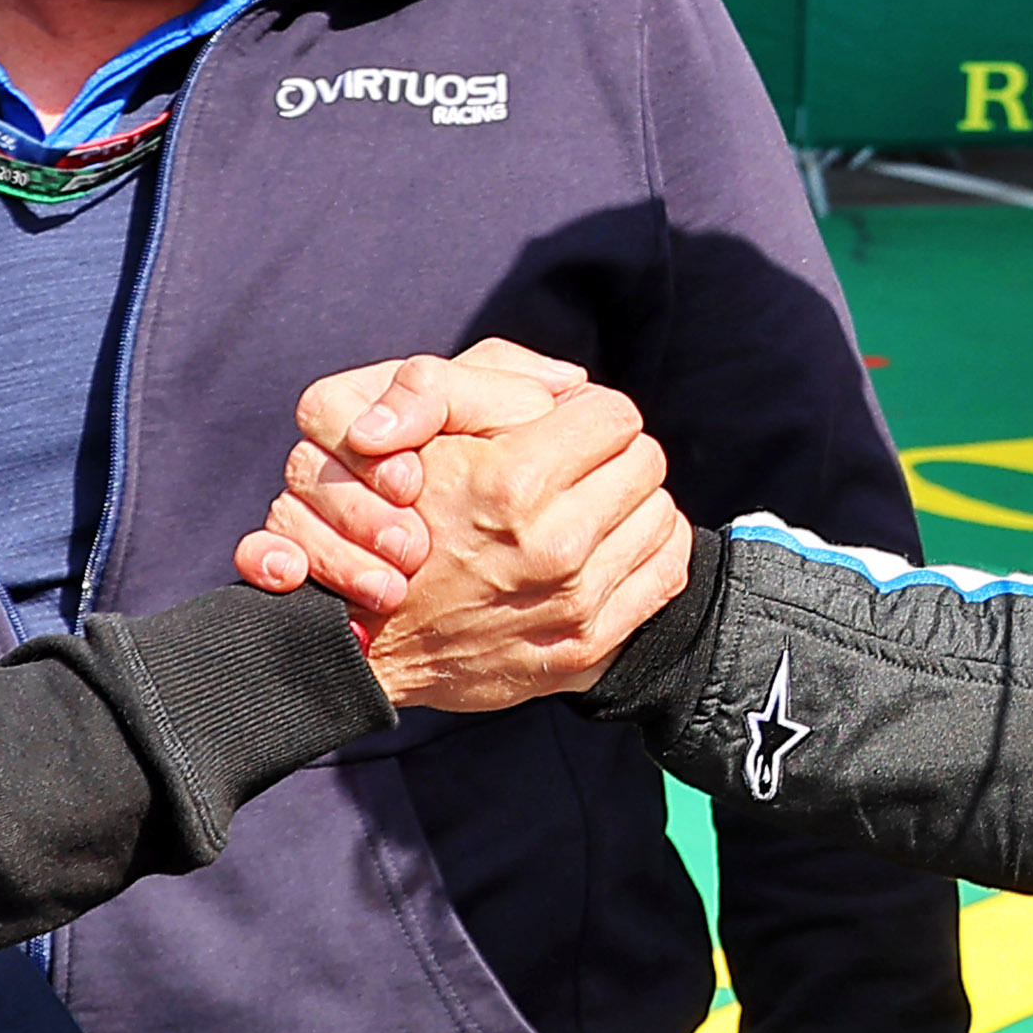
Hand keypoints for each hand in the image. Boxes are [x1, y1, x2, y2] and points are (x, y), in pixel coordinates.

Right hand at [234, 342, 692, 706]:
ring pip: (661, 516)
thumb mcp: (421, 431)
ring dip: (632, 504)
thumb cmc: (395, 518)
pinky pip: (666, 575)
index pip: (614, 415)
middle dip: (614, 454)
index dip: (587, 411)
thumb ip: (494, 385)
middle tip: (577, 466)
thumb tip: (576, 384)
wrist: (367, 641)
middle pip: (645, 462)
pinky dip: (648, 551)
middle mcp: (552, 545)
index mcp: (512, 482)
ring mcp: (573, 602)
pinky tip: (611, 546)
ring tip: (588, 507)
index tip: (566, 425)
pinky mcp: (586, 647)